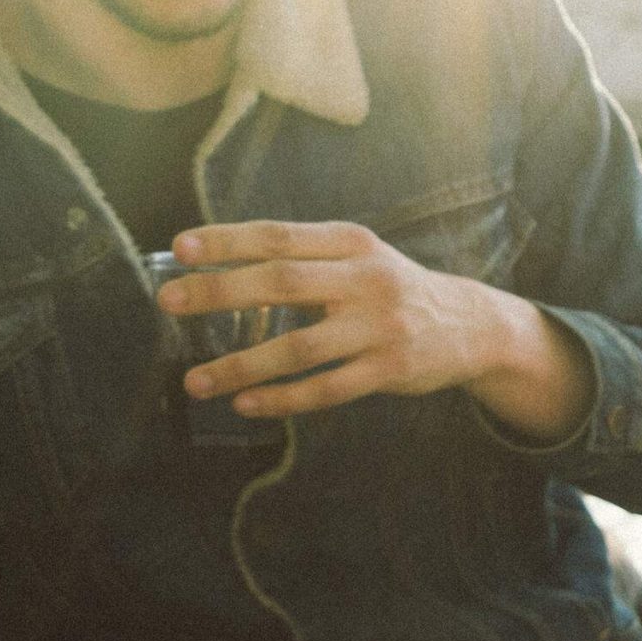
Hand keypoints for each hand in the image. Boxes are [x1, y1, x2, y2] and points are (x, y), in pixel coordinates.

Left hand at [159, 220, 514, 418]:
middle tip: (169, 301)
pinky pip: (327, 389)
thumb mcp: (360, 258)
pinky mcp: (390, 370)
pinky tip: (246, 403)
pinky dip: (282, 399)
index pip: (280, 237)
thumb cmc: (394, 290)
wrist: (471, 326)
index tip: (180, 247)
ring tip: (196, 380)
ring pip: (299, 348)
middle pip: (283, 283)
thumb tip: (221, 266)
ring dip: (241, 365)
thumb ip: (304, 259)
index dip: (229, 241)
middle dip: (220, 292)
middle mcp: (367, 280)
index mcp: (353, 243)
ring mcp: (380, 327)